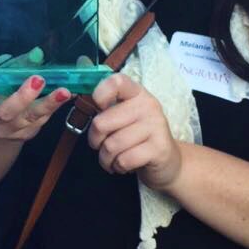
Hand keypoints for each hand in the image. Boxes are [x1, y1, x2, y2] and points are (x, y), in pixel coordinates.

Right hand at [0, 71, 70, 145]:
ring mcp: (10, 130)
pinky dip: (56, 106)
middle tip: (37, 80)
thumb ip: (12, 65)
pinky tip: (69, 93)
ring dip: (48, 103)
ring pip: (29, 118)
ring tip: (64, 91)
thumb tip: (37, 53)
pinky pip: (42, 120)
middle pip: (5, 112)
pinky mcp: (27, 134)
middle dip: (22, 97)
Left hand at [88, 73, 181, 189]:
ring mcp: (156, 126)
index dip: (99, 94)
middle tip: (101, 146)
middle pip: (102, 123)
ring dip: (106, 159)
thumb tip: (80, 104)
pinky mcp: (159, 148)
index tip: (98, 107)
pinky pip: (124, 160)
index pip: (116, 81)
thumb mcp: (124, 117)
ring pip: (111, 146)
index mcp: (137, 93)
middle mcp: (148, 105)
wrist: (167, 161)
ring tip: (113, 159)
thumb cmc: (137, 138)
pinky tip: (125, 166)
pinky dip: (118, 167)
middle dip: (95, 141)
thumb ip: (106, 109)